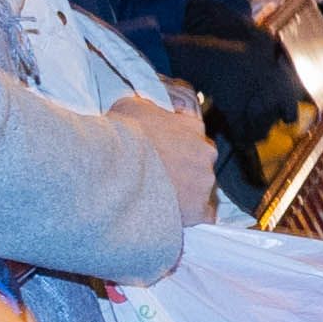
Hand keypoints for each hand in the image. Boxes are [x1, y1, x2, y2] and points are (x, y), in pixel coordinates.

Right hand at [108, 95, 218, 219]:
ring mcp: (204, 182)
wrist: (117, 167)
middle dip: (184, 168)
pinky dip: (192, 215)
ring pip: (201, 187)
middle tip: (161, 176)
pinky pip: (204, 214)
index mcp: (194, 126)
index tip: (165, 152)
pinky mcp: (199, 209)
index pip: (193, 134)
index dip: (178, 144)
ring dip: (186, 191)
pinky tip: (176, 215)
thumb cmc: (123, 134)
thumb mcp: (133, 106)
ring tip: (161, 198)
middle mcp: (206, 153)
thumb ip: (151, 109)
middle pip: (200, 162)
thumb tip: (149, 112)